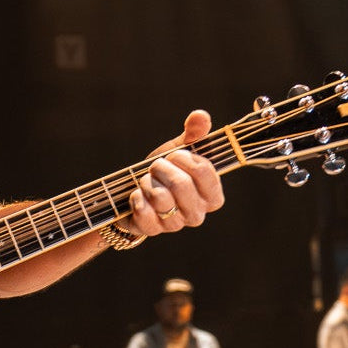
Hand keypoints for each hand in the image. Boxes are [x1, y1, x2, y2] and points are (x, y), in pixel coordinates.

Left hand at [124, 110, 224, 236]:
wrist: (136, 192)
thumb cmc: (164, 172)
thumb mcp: (178, 151)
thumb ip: (193, 134)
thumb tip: (200, 116)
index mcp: (212, 195)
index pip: (205, 171)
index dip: (185, 158)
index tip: (175, 156)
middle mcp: (197, 214)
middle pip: (181, 184)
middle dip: (161, 168)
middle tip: (155, 167)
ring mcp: (175, 225)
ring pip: (161, 198)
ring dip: (147, 182)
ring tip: (146, 181)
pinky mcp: (153, 230)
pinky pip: (144, 212)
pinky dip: (136, 198)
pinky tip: (137, 196)